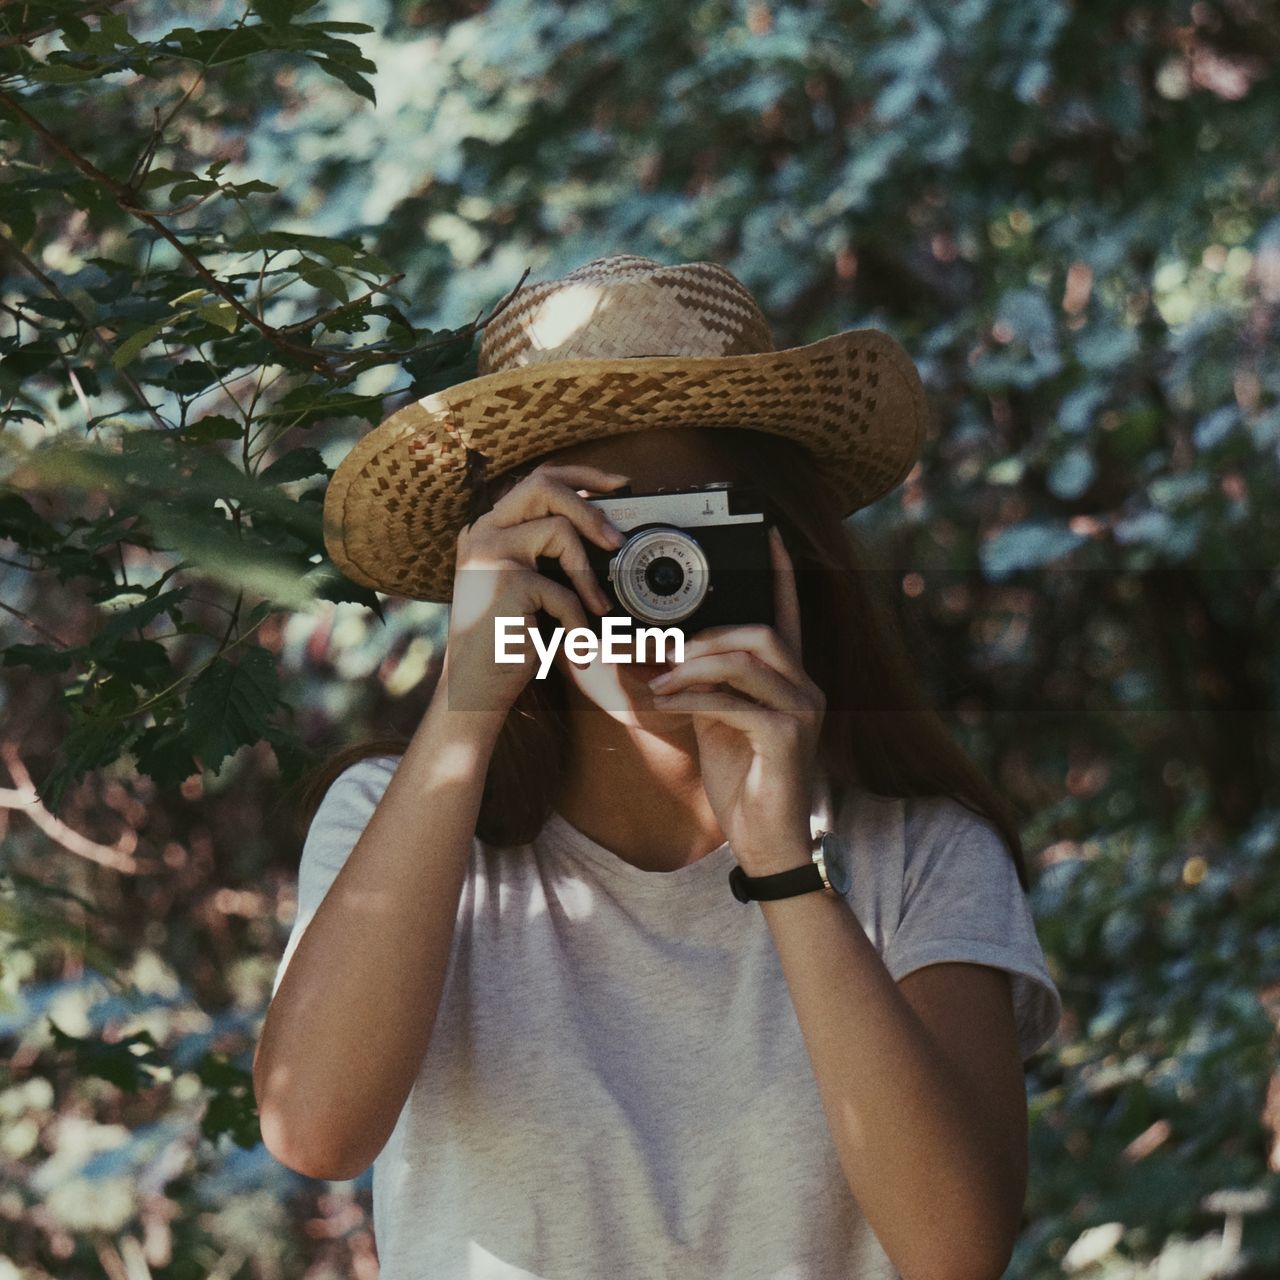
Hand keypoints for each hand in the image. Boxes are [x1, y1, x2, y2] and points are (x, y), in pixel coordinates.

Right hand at [442, 462, 628, 712]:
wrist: (475, 689)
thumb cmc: (508, 640)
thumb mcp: (528, 586)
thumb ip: (549, 553)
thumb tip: (604, 527)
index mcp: (489, 528)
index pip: (536, 479)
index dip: (582, 476)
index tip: (619, 486)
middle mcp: (482, 533)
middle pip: (544, 486)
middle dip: (590, 508)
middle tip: (616, 541)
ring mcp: (490, 555)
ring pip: (559, 530)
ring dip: (588, 574)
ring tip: (599, 607)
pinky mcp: (505, 583)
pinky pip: (563, 591)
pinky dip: (577, 621)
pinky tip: (574, 644)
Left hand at [645, 525, 824, 872]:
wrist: (764, 842)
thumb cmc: (741, 781)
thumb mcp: (714, 722)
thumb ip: (700, 685)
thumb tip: (662, 654)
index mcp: (789, 680)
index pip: (787, 614)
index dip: (778, 573)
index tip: (766, 533)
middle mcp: (804, 688)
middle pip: (761, 632)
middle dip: (707, 638)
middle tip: (665, 654)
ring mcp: (804, 712)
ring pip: (748, 661)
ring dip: (694, 667)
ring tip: (660, 681)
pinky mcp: (789, 738)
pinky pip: (735, 702)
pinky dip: (693, 699)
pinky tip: (667, 704)